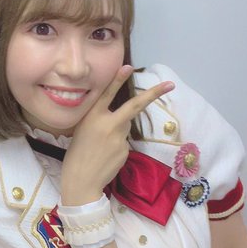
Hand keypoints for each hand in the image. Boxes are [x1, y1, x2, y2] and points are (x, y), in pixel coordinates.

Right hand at [61, 65, 173, 205]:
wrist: (81, 181)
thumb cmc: (76, 154)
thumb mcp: (81, 130)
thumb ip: (99, 121)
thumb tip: (119, 119)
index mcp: (92, 117)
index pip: (107, 94)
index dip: (118, 80)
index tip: (128, 67)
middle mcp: (108, 124)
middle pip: (135, 105)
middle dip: (154, 93)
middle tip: (170, 84)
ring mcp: (119, 138)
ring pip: (125, 127)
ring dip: (118, 131)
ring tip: (101, 147)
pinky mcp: (126, 150)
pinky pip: (124, 143)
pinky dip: (117, 147)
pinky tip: (106, 157)